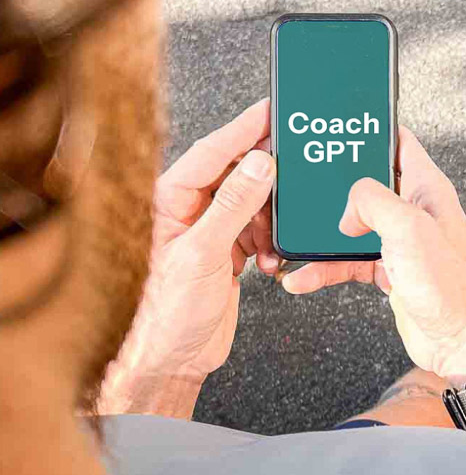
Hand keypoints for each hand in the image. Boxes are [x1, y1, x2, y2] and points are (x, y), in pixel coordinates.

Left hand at [100, 99, 275, 414]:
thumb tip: (258, 165)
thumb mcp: (201, 254)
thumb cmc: (163, 315)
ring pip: (252, 203)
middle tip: (293, 171)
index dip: (243, 129)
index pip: (210, 153)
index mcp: (168, 202)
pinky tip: (270, 260)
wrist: (171, 362)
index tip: (270, 111)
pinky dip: (270, 243)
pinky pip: (257, 231)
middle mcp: (187, 211)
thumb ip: (233, 206)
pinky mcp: (226, 252)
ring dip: (270, 220)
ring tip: (273, 241)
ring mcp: (208, 231)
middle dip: (266, 180)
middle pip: (236, 175)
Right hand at [282, 127, 465, 384]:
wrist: (461, 344)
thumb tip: (348, 207)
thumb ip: (373, 201)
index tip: (344, 125)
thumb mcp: (408, 229)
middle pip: (369, 184)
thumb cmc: (451, 289)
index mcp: (428, 189)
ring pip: (354, 226)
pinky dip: (326, 269)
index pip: (401, 143)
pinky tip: (304, 278)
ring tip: (295, 237)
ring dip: (324, 234)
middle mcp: (415, 212)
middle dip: (336, 183)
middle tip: (305, 179)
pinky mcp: (391, 271)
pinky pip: (350, 262)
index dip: (373, 130)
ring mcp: (402, 242)